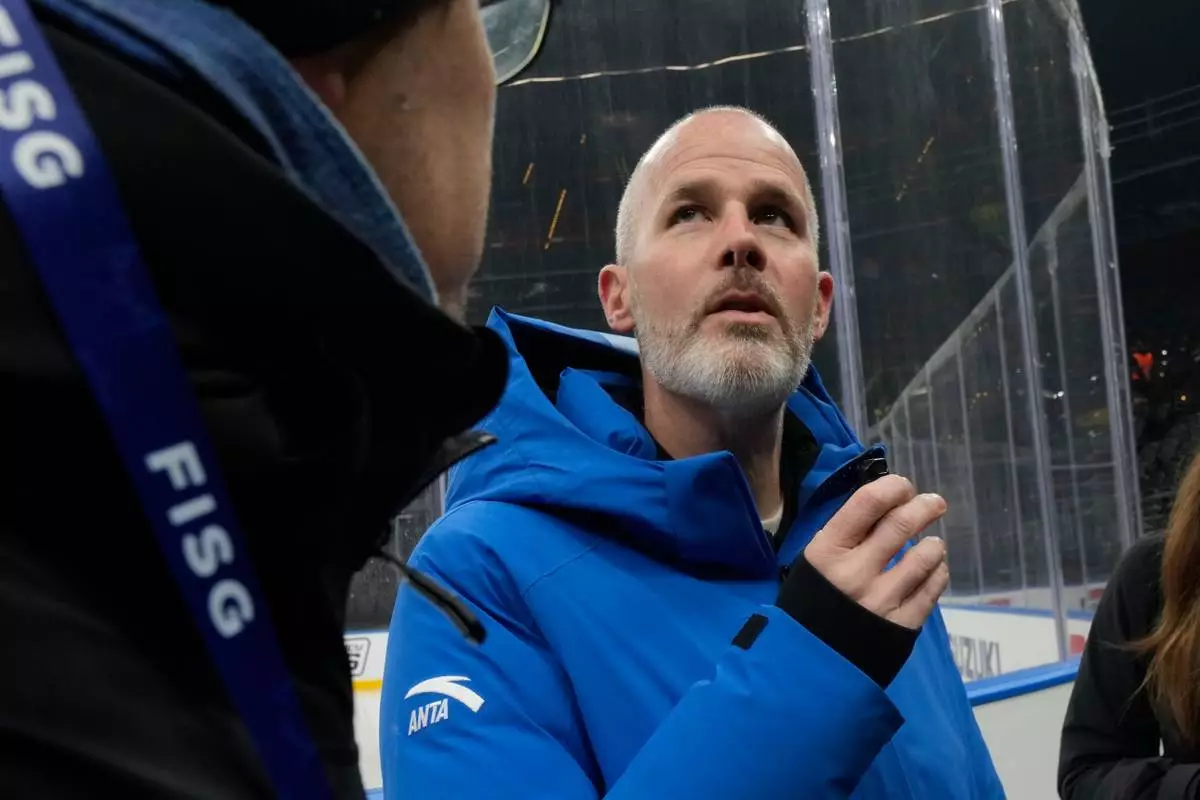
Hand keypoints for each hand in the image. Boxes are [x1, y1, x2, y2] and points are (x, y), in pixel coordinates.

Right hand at [803, 475, 948, 628]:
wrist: (810, 659)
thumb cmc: (811, 601)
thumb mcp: (815, 562)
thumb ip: (846, 536)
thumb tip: (884, 506)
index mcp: (828, 550)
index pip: (868, 502)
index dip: (893, 487)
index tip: (903, 488)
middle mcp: (856, 571)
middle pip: (902, 523)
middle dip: (925, 507)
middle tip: (934, 504)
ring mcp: (881, 599)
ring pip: (925, 556)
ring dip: (934, 545)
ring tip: (932, 545)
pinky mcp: (901, 624)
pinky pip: (932, 589)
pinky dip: (938, 573)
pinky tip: (934, 570)